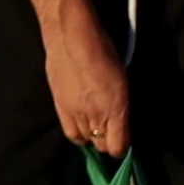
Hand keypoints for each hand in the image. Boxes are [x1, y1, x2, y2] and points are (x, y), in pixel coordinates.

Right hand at [38, 0, 131, 155]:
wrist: (71, 36)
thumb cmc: (103, 52)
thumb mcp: (123, 81)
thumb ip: (122, 107)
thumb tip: (121, 124)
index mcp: (116, 108)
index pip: (118, 146)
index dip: (123, 148)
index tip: (124, 141)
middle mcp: (95, 114)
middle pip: (101, 146)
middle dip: (108, 142)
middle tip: (111, 132)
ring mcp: (74, 111)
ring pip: (84, 140)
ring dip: (92, 137)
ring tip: (95, 127)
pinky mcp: (59, 105)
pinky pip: (69, 131)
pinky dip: (77, 132)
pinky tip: (81, 122)